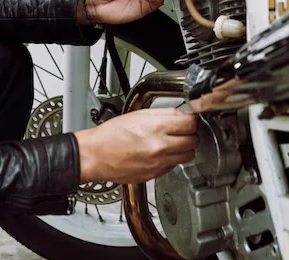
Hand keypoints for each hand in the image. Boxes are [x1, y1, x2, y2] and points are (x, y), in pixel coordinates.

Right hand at [73, 108, 198, 183]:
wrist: (95, 155)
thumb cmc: (111, 135)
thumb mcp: (139, 114)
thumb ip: (164, 114)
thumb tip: (182, 114)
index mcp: (157, 128)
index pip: (191, 123)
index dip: (192, 120)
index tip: (190, 119)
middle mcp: (161, 147)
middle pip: (193, 141)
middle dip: (190, 134)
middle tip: (182, 131)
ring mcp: (159, 163)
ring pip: (188, 156)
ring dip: (185, 148)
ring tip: (174, 142)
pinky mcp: (155, 175)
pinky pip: (174, 166)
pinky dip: (172, 159)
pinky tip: (162, 153)